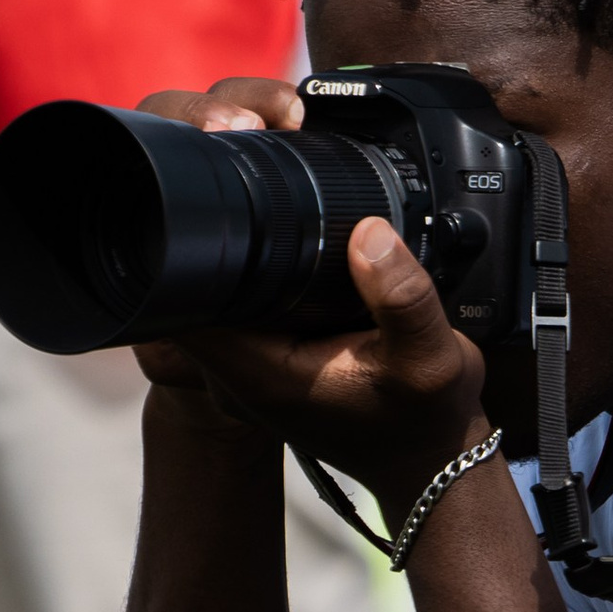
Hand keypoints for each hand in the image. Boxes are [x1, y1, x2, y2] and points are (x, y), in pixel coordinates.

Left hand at [132, 79, 487, 508]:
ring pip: (210, 276)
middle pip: (183, 275)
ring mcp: (252, 350)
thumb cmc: (427, 419)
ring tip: (261, 170)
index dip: (182, 233)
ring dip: (226, 227)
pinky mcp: (272, 338)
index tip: (215, 177)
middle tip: (243, 153)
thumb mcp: (432, 360)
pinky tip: (284, 212)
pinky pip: (240, 283)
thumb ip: (404, 300)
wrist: (434, 458)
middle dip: (202, 212)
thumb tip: (370, 232)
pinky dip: (252, 247)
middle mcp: (241, 361)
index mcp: (257, 369)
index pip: (178, 295)